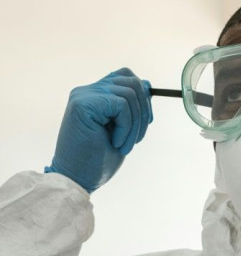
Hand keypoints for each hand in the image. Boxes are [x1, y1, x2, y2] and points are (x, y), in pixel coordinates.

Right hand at [45, 68, 152, 192]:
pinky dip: (126, 126)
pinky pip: (121, 104)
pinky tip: (115, 142)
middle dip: (144, 111)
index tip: (146, 121)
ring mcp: (83, 96)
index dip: (144, 96)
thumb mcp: (122, 126)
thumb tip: (148, 85)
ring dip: (135, 123)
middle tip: (137, 138)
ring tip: (124, 144)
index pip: (126, 76)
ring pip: (130, 93)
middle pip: (132, 81)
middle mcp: (86, 91)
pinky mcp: (82, 104)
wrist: (79, 179)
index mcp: (94, 94)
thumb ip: (131, 104)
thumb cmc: (99, 158)